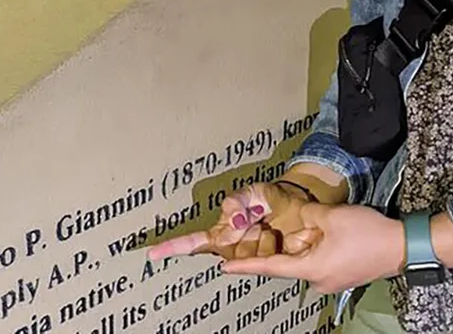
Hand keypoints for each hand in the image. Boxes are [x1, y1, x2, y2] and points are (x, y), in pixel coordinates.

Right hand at [146, 181, 321, 260]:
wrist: (300, 204)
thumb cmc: (273, 198)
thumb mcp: (254, 190)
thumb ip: (237, 200)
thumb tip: (233, 222)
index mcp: (222, 230)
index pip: (193, 241)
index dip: (173, 247)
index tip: (152, 253)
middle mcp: (231, 246)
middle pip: (227, 246)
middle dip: (244, 232)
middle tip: (258, 218)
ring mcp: (248, 255)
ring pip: (247, 252)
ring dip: (261, 237)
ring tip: (271, 223)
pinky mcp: (266, 261)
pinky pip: (263, 257)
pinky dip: (271, 243)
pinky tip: (278, 233)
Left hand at [222, 202, 405, 294]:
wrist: (403, 246)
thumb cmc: (368, 233)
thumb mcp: (332, 216)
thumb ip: (307, 214)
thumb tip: (296, 213)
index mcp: (311, 270)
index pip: (270, 268)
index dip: (245, 267)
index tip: (223, 268)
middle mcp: (318, 281)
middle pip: (287, 264)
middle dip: (274, 250)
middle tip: (256, 238)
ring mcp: (332, 281)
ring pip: (304, 262)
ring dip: (296, 248)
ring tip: (292, 232)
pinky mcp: (342, 275)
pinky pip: (318, 262)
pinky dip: (311, 250)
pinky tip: (314, 236)